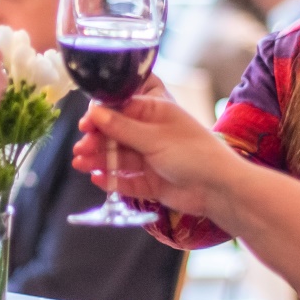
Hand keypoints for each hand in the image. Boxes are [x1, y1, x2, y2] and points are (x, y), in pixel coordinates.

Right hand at [72, 95, 238, 217]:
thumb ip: (122, 127)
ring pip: (119, 158)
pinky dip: (113, 180)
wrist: (219, 188)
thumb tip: (95, 112)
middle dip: (96, 141)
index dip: (100, 117)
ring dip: (99, 160)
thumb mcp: (154, 137)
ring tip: (80, 164)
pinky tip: (98, 179)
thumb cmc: (194, 153)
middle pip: (116, 135)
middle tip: (80, 149)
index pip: (120, 110)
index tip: (83, 125)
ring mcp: (151, 158)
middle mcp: (151, 134)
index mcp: (155, 113)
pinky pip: (127, 180)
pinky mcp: (152, 182)